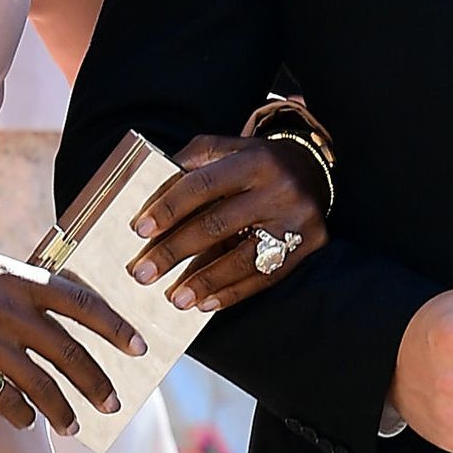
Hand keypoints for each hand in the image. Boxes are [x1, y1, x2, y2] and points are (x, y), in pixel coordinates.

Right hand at [0, 246, 145, 435]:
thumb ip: (31, 286)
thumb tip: (73, 302)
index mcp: (22, 281)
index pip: (82, 304)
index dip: (116, 327)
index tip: (140, 348)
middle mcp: (10, 312)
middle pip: (69, 355)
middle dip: (98, 384)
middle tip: (114, 404)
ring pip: (42, 386)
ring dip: (64, 411)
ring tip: (75, 426)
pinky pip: (4, 401)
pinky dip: (21, 416)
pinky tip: (28, 421)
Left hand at [125, 135, 328, 313]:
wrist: (313, 168)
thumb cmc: (256, 162)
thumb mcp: (224, 149)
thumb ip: (188, 165)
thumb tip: (149, 201)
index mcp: (253, 159)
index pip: (202, 185)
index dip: (169, 208)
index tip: (140, 231)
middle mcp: (278, 189)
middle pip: (217, 225)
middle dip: (174, 251)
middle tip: (143, 272)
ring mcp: (296, 220)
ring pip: (242, 258)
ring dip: (204, 282)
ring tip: (175, 298)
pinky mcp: (308, 244)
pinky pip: (264, 277)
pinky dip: (232, 292)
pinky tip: (206, 303)